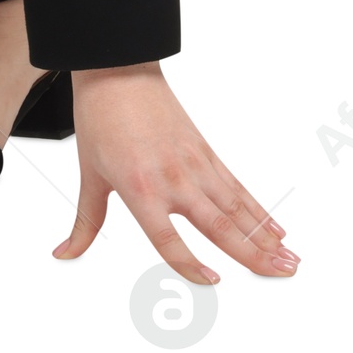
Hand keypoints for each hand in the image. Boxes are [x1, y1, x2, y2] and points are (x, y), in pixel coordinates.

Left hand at [53, 62, 298, 282]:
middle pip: (218, 225)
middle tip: (281, 276)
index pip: (168, 239)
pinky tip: (276, 228)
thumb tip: (63, 254)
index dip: (191, 264)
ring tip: (289, 261)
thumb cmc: (100, 120)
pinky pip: (236, 186)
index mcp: (140, 188)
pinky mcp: (205, 151)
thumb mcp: (89, 175)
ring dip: (265, 235)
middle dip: (253, 254)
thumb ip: (85, 223)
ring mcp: (194, 164)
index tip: (214, 282)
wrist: (117, 70)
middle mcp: (173, 178)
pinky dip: (258, 210)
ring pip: (236, 207)